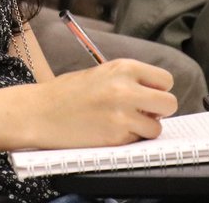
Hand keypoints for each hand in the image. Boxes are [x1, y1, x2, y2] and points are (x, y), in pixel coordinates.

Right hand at [24, 59, 176, 147]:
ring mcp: (122, 114)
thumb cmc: (66, 93)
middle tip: (140, 113)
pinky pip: (137, 141)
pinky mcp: (116, 136)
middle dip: (158, 111)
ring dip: (143, 129)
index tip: (146, 96)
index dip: (157, 90)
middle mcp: (126, 88)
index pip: (165, 80)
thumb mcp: (100, 74)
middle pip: (170, 103)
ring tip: (120, 124)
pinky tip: (107, 132)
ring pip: (156, 128)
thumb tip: (155, 95)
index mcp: (123, 67)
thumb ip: (129, 81)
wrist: (39, 112)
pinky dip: (127, 140)